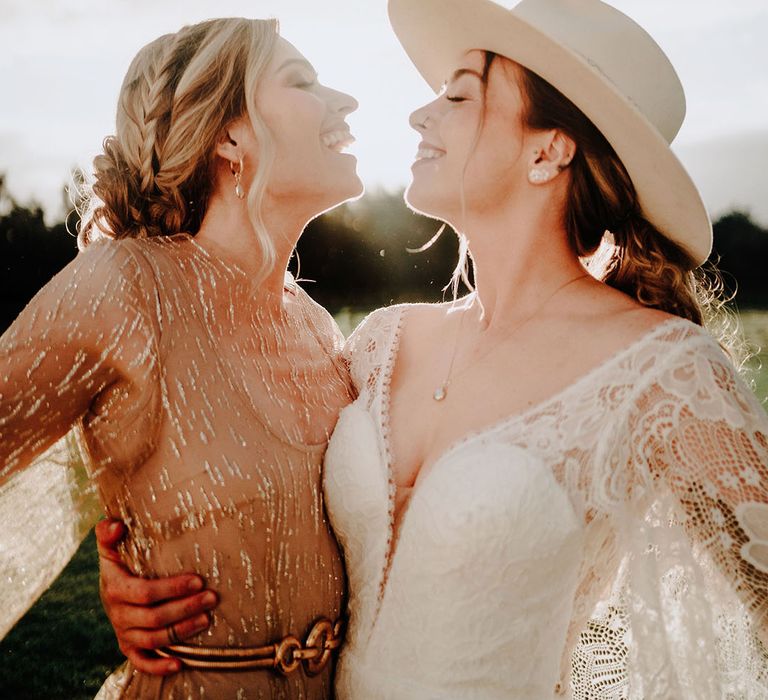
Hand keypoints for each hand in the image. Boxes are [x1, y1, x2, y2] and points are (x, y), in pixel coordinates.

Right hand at [95, 518, 217, 674]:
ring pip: (154, 639)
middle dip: (185, 608)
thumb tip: (117, 525)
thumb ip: (108, 530)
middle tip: (212, 597)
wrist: (110, 584)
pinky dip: (159, 667)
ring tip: (208, 619)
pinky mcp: (129, 646)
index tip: (199, 580)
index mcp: (115, 588)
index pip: (145, 592)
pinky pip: (141, 662)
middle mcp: (118, 614)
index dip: (172, 588)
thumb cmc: (120, 557)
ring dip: (182, 631)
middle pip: (154, 618)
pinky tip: (181, 663)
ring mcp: (124, 632)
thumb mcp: (111, 542)